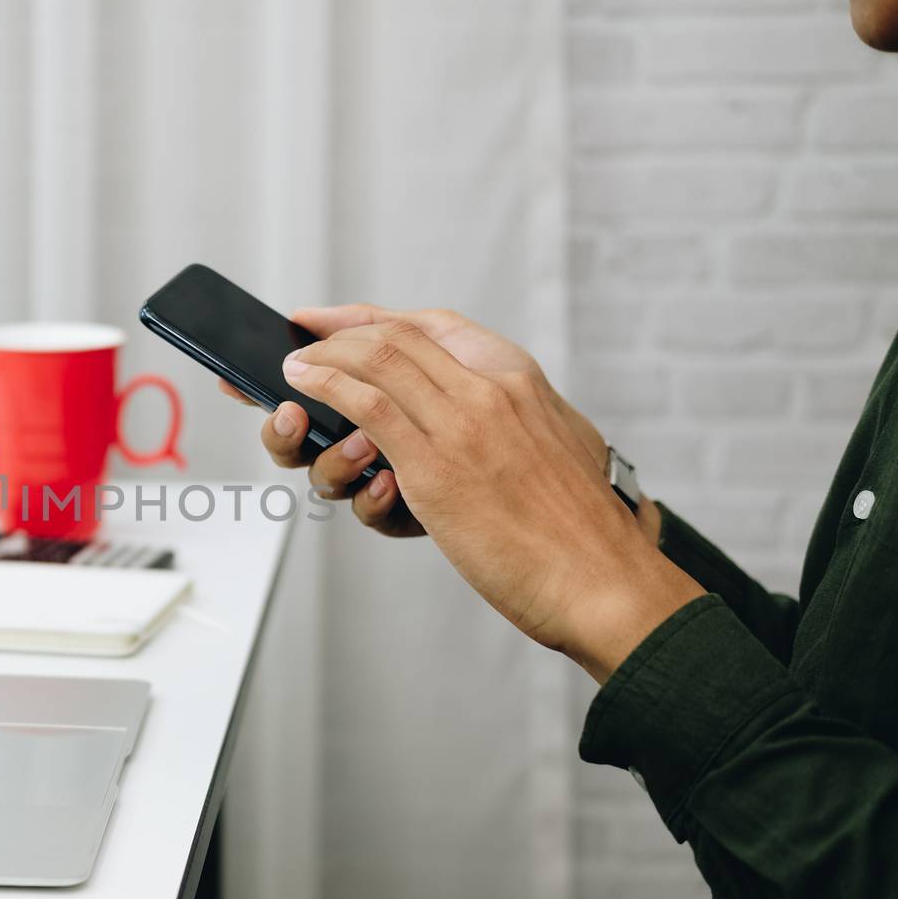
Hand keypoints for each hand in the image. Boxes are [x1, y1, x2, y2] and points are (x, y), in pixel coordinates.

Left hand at [279, 320, 700, 681]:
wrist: (602, 581)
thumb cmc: (576, 531)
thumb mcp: (559, 449)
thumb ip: (514, 424)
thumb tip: (471, 425)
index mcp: (520, 378)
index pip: (435, 326)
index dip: (375, 317)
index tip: (334, 319)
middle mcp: (491, 387)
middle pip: (395, 338)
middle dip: (335, 334)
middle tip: (299, 342)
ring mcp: (462, 422)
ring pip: (373, 363)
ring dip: (322, 361)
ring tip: (295, 371)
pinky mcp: (435, 466)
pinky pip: (366, 406)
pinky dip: (325, 387)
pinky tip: (301, 388)